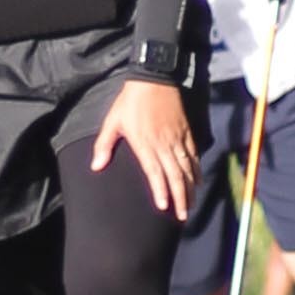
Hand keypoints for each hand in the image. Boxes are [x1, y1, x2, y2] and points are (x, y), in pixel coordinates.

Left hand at [89, 76, 199, 215]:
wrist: (154, 78)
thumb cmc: (130, 101)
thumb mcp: (113, 120)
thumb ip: (104, 144)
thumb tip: (96, 166)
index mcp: (145, 143)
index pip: (155, 172)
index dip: (161, 189)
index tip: (164, 206)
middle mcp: (163, 144)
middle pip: (175, 175)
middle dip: (180, 197)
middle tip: (182, 216)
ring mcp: (177, 138)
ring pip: (187, 168)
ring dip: (190, 188)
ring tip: (190, 205)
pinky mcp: (186, 131)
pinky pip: (193, 155)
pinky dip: (197, 170)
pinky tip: (198, 182)